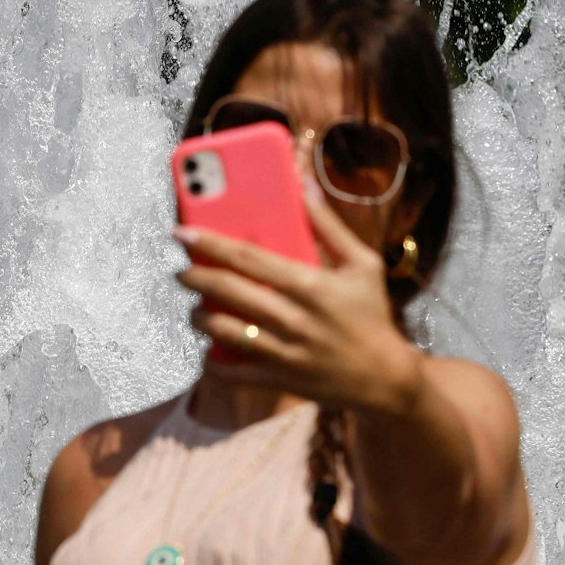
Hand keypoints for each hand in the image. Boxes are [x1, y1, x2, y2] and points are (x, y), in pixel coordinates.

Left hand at [171, 174, 422, 414]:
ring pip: (223, 331)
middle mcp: (292, 317)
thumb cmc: (372, 314)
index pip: (248, 258)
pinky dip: (212, 362)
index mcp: (309, 284)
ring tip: (195, 308)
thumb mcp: (362, 264)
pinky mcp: (278, 380)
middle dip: (195, 278)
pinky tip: (208, 349)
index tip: (181, 234)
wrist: (385, 378)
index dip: (210, 243)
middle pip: (228, 292)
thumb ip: (329, 226)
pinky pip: (232, 373)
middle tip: (180, 270)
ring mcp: (283, 352)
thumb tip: (305, 183)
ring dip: (199, 318)